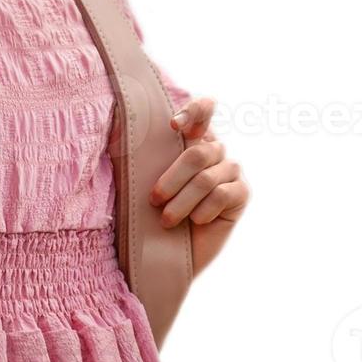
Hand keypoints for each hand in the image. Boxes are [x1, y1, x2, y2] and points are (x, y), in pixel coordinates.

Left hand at [148, 96, 250, 276]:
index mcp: (192, 137)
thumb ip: (144, 149)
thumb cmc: (153, 208)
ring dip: (181, 202)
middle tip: (154, 200)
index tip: (172, 125)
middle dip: (171, 179)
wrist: (169, 250)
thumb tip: (119, 124)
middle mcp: (214, 149)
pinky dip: (202, 211)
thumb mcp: (144, 175)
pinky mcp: (242, 192)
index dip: (193, 111)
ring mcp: (231, 169)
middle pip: (197, 153)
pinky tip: (195, 221)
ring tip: (166, 220)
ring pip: (205, 179)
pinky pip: (222, 195)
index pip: (203, 110)